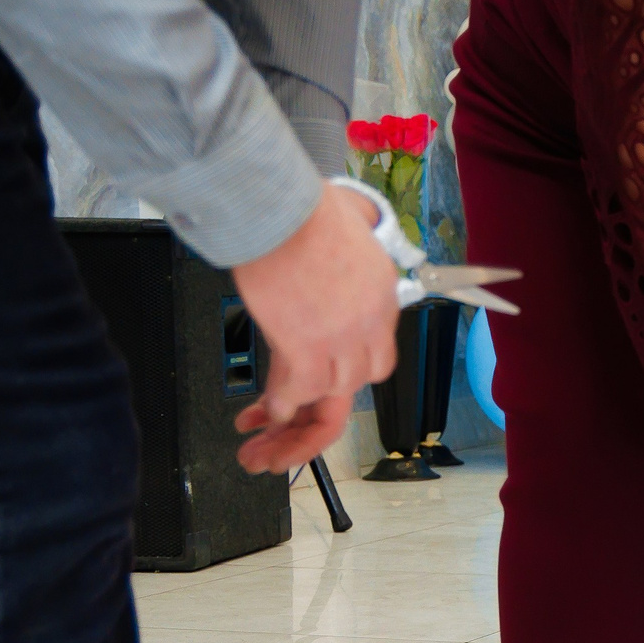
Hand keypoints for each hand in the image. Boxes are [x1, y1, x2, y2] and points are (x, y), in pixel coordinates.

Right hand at [229, 184, 400, 472]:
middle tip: (291, 420)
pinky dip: (280, 409)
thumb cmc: (305, 208)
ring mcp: (341, 340)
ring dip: (296, 416)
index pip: (375, 350)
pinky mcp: (307, 348)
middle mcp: (370, 324)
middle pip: (360, 380)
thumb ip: (357, 233)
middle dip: (326, 400)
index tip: (321, 373)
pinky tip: (261, 417)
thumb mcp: (351, 221)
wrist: (280, 211)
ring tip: (265, 434)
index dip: (347, 367)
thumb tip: (353, 220)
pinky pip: (299, 394)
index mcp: (382, 296)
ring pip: (330, 395)